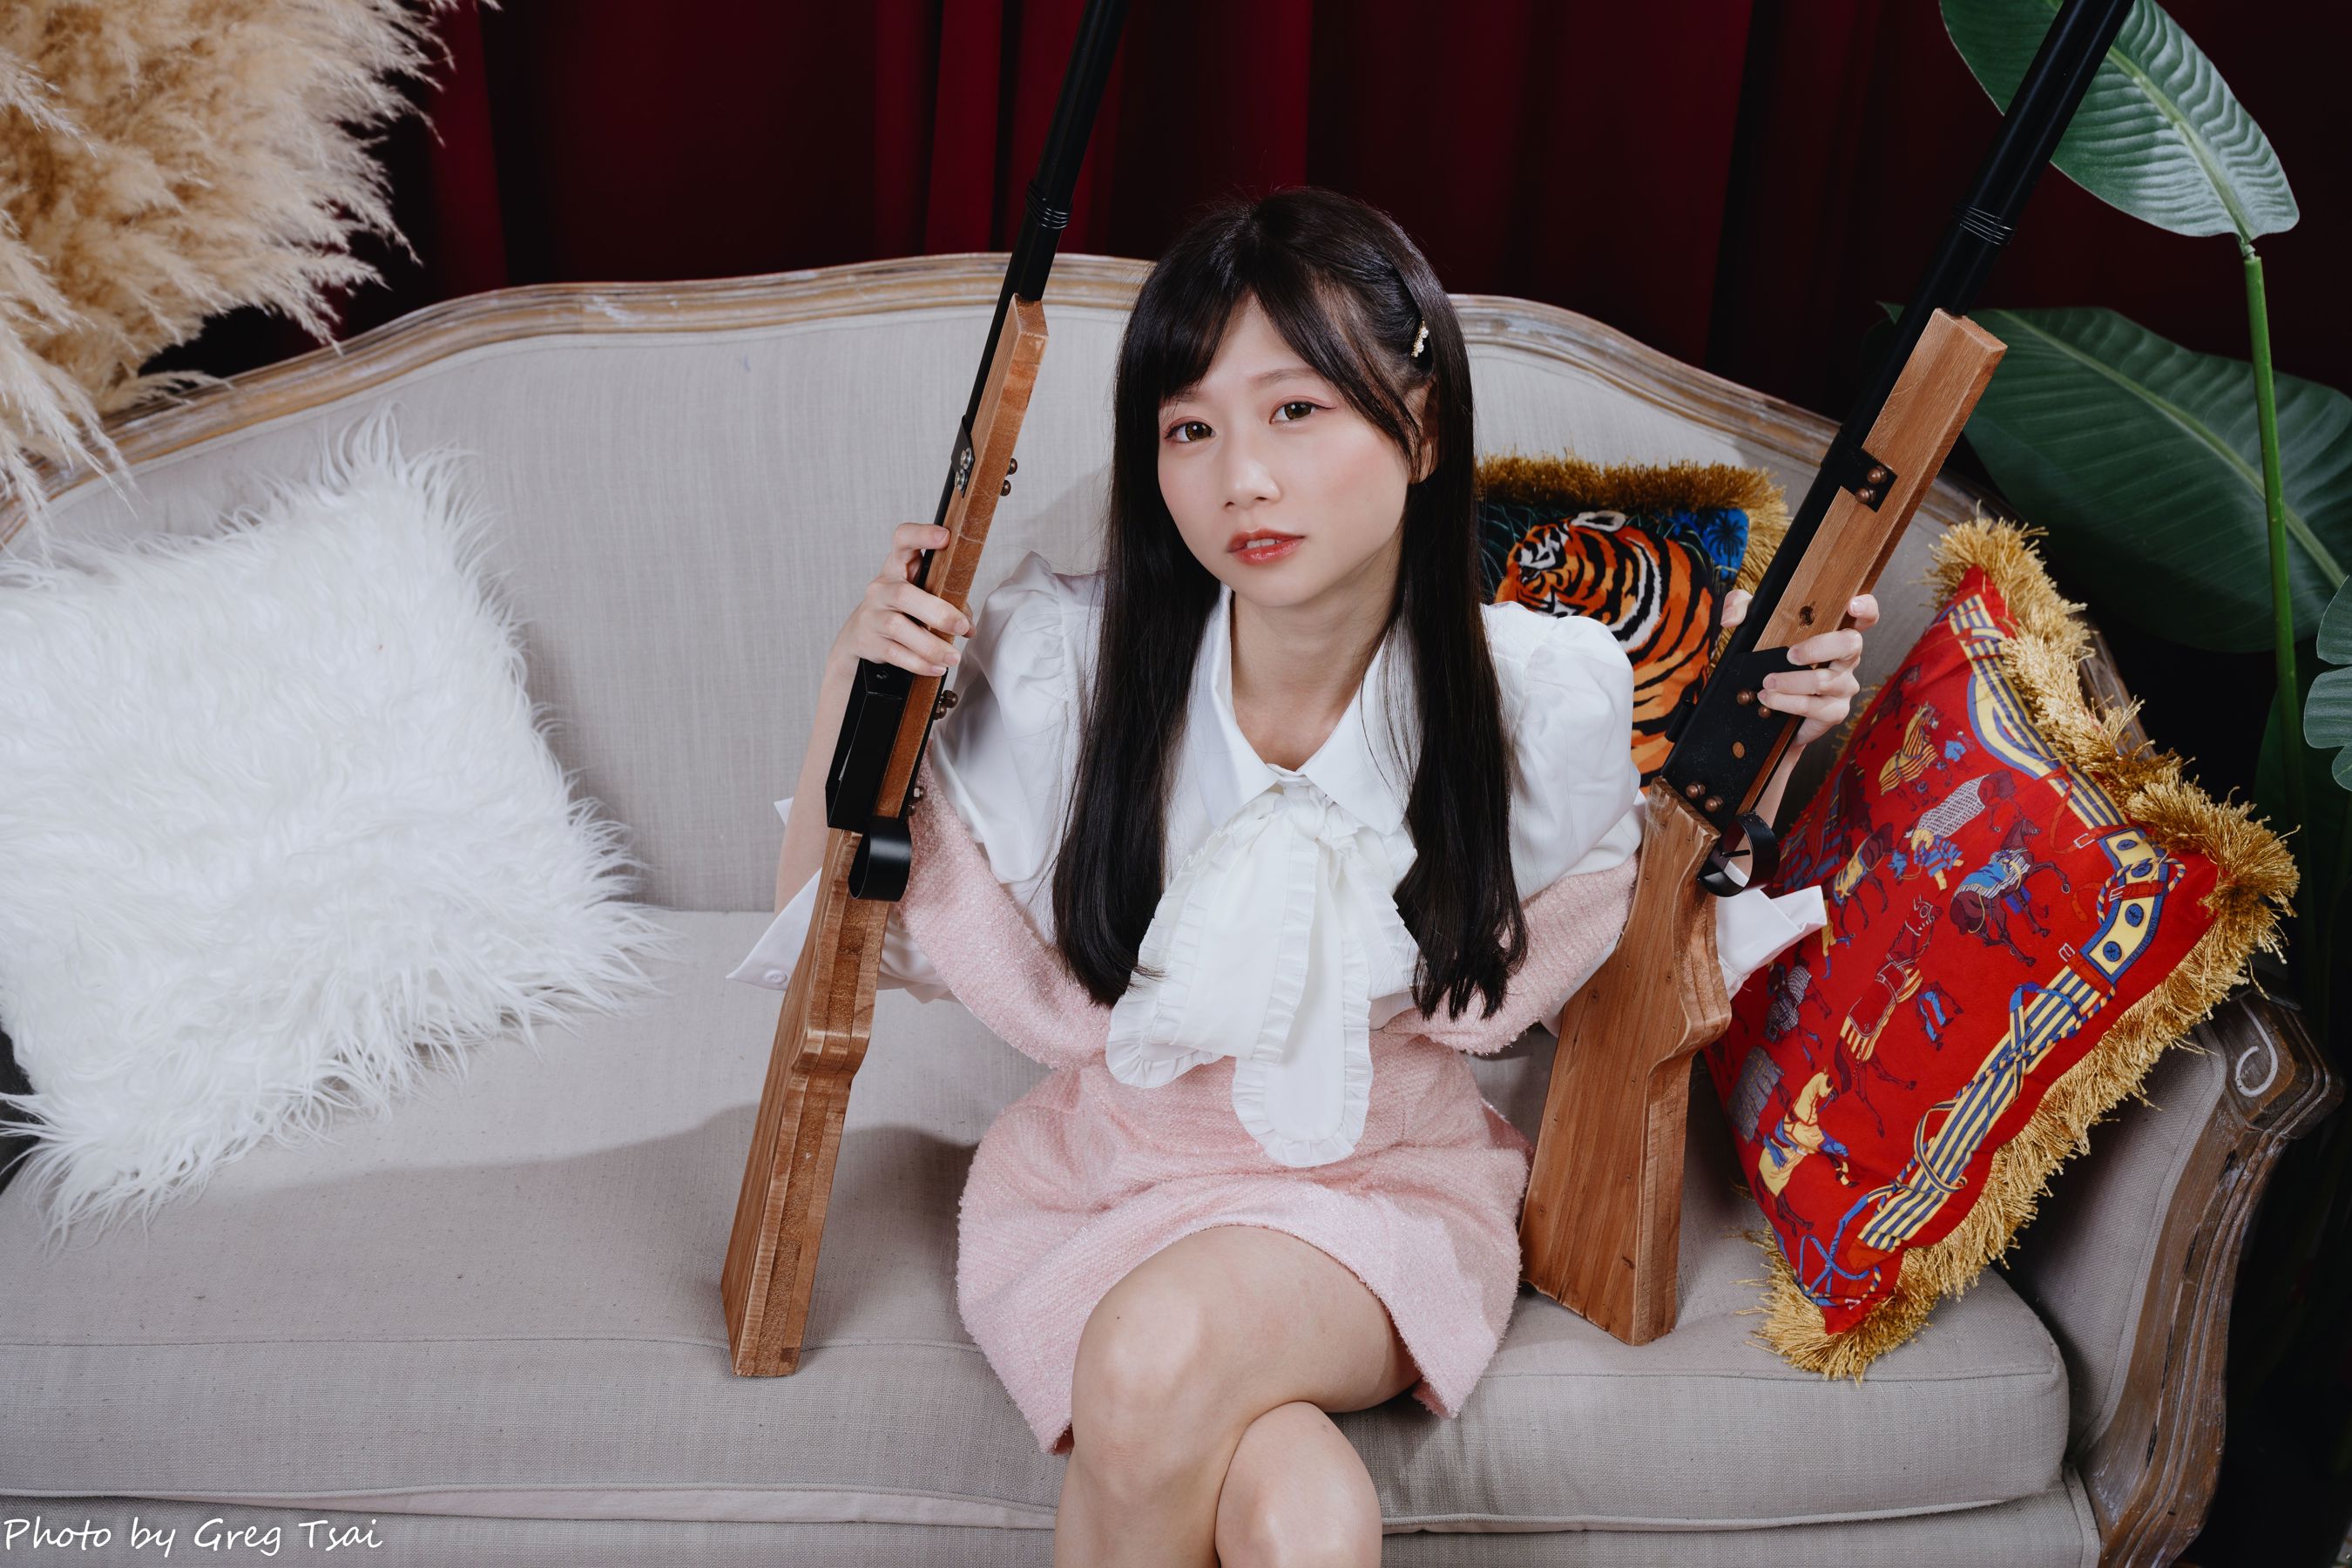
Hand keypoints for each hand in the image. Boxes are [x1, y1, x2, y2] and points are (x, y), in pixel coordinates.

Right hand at [837, 522, 971, 676]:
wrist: (860, 637)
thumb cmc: (902, 611)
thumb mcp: (922, 598)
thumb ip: (948, 604)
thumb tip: (968, 626)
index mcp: (898, 567)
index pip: (903, 540)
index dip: (922, 534)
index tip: (945, 536)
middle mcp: (881, 587)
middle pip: (904, 595)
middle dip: (937, 612)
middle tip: (961, 627)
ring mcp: (871, 613)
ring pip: (898, 627)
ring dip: (930, 645)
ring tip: (952, 657)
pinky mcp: (868, 640)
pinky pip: (894, 653)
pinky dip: (918, 662)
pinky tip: (936, 667)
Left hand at [1719, 589, 1880, 746]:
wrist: (1769, 708)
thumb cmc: (1770, 658)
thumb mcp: (1752, 627)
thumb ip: (1741, 609)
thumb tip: (1731, 618)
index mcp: (1835, 633)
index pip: (1864, 615)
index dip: (1865, 608)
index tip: (1851, 604)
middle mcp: (1847, 658)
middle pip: (1850, 644)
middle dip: (1819, 648)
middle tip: (1790, 655)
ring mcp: (1843, 686)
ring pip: (1826, 681)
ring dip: (1793, 682)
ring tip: (1767, 683)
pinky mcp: (1833, 712)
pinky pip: (1815, 707)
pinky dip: (1789, 703)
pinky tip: (1770, 700)